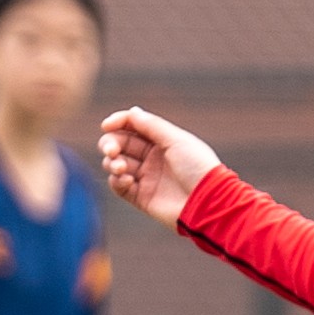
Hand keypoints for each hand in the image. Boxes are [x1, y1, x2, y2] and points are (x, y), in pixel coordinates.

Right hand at [97, 107, 220, 227]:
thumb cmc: (197, 167)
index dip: (118, 123)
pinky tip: (125, 179)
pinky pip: (119, 186)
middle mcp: (152, 157)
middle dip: (110, 144)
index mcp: (162, 140)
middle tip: (111, 150)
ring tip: (121, 167)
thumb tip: (131, 112)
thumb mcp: (176, 140)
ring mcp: (146, 177)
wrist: (206, 202)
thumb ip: (151, 125)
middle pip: (120, 144)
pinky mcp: (141, 197)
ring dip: (112, 163)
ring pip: (116, 164)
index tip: (106, 125)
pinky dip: (116, 180)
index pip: (133, 126)